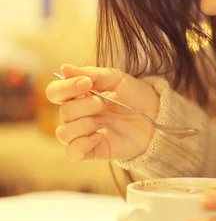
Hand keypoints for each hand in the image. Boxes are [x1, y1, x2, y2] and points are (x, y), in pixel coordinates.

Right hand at [45, 64, 159, 160]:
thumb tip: (64, 68)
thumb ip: (91, 73)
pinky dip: (83, 143)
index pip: (55, 93)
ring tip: (106, 119)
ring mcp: (83, 134)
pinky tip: (99, 135)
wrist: (155, 115)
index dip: (66, 87)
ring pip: (64, 133)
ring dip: (87, 123)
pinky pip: (73, 152)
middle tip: (109, 101)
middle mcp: (76, 116)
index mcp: (78, 96)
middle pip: (64, 113)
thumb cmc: (134, 96)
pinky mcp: (92, 151)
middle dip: (88, 105)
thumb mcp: (116, 79)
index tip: (87, 83)